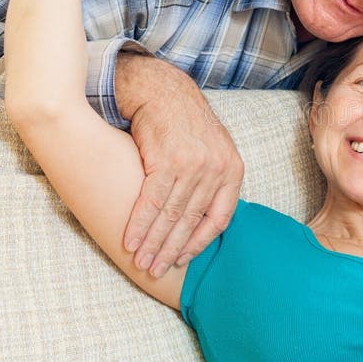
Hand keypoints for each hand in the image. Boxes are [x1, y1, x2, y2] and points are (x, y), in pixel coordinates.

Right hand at [116, 54, 243, 276]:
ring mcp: (193, 165)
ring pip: (171, 215)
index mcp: (233, 170)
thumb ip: (214, 183)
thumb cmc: (186, 126)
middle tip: (156, 270)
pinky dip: (139, 223)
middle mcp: (217, 169)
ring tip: (141, 261)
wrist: (163, 91)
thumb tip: (206, 221)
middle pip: (192, 221)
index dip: (201, 243)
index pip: (221, 219)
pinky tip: (129, 239)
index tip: (183, 258)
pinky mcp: (167, 160)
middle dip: (171, 249)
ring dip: (153, 242)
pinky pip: (152, 201)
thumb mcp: (214, 150)